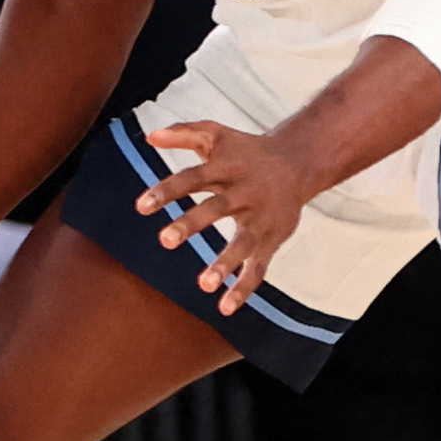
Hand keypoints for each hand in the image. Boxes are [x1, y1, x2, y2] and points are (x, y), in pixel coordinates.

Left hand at [131, 122, 332, 320]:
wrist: (299, 162)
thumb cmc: (247, 151)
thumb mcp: (217, 135)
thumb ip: (184, 133)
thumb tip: (149, 135)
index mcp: (227, 167)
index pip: (193, 178)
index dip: (168, 190)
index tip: (141, 206)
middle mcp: (245, 192)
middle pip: (217, 208)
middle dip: (192, 224)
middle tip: (165, 241)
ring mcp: (260, 218)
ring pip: (244, 243)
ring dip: (225, 263)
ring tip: (204, 284)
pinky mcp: (272, 239)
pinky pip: (259, 266)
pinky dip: (244, 288)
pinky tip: (225, 307)